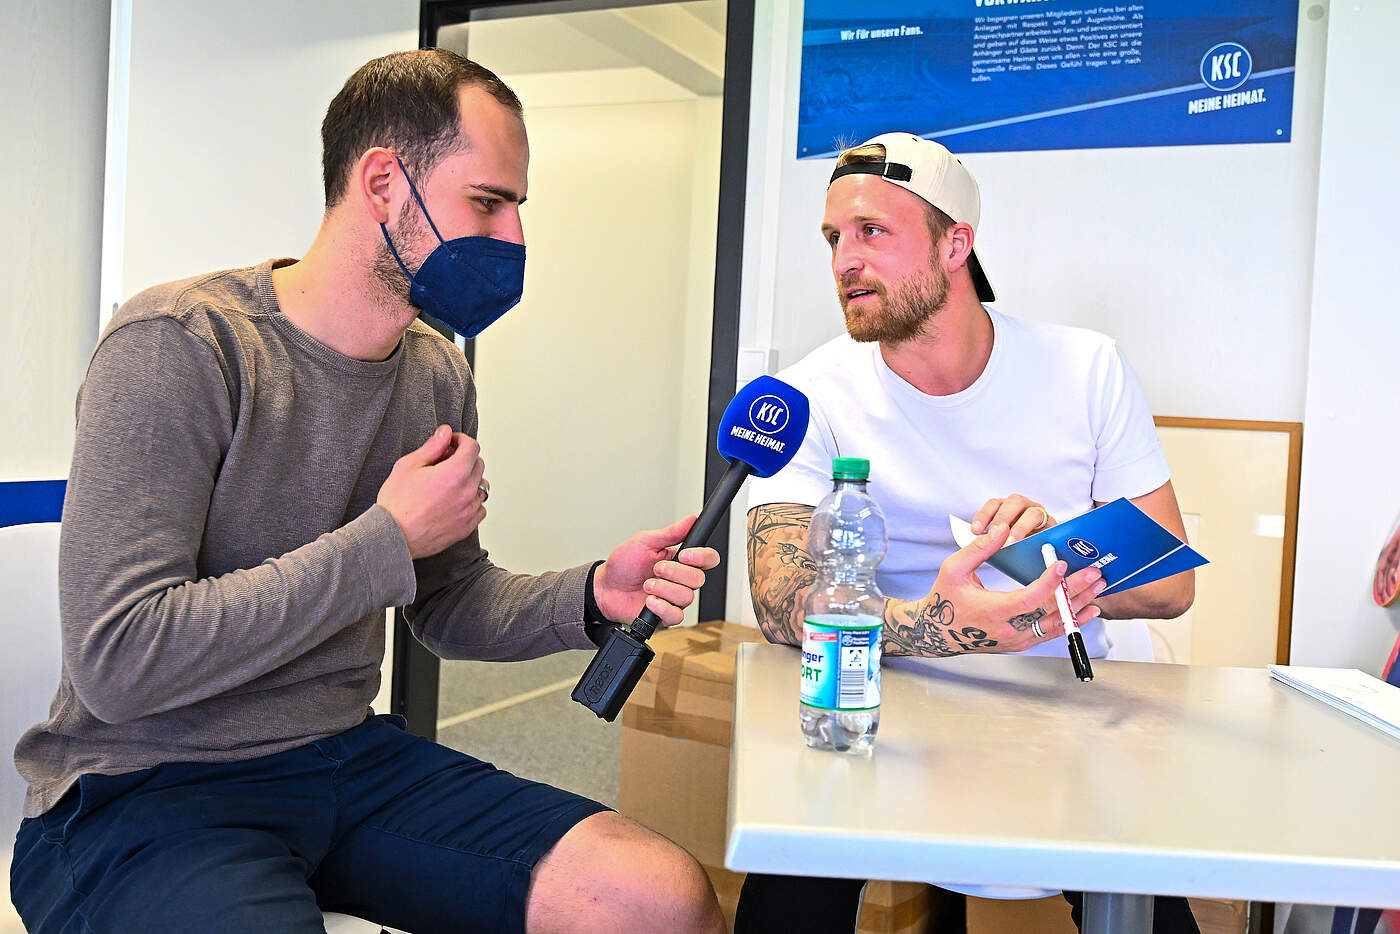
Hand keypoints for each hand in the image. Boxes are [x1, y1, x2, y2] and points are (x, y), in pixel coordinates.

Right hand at [376, 424, 487, 558]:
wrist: (393, 536)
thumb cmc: (397, 503)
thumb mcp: (409, 465)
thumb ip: (432, 446)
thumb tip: (446, 433)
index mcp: (455, 473)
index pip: (473, 447)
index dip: (461, 440)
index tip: (451, 444)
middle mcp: (467, 492)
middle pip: (478, 465)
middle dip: (464, 459)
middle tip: (444, 463)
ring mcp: (469, 511)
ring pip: (481, 487)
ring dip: (470, 480)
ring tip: (449, 484)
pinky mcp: (466, 527)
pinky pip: (479, 508)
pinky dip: (471, 502)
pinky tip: (453, 502)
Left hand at [593, 515, 721, 626]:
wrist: (605, 588)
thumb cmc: (623, 565)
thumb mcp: (645, 542)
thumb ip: (670, 533)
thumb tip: (690, 520)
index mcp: (680, 560)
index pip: (707, 559)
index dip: (702, 557)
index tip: (685, 555)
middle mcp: (680, 580)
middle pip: (698, 579)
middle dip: (674, 573)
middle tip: (656, 569)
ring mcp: (674, 599)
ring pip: (687, 597)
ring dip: (664, 589)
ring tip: (647, 585)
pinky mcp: (665, 615)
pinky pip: (676, 615)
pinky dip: (661, 606)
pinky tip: (649, 600)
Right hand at [890, 524, 1104, 655]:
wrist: (939, 632)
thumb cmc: (945, 599)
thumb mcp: (953, 569)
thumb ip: (979, 549)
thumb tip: (1001, 529)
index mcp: (992, 612)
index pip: (1028, 599)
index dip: (1047, 583)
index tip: (1060, 564)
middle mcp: (1009, 630)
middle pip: (1051, 613)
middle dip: (1075, 591)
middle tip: (1094, 574)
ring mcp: (1018, 640)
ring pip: (1057, 625)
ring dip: (1079, 605)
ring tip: (1097, 587)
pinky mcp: (1022, 643)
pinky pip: (1052, 633)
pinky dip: (1072, 621)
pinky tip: (1088, 609)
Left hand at [971, 493, 1055, 544]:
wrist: (1035, 562)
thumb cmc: (1013, 550)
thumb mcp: (997, 542)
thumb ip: (988, 539)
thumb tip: (975, 539)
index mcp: (1008, 508)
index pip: (995, 504)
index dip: (984, 515)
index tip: (975, 531)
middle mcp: (1025, 508)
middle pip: (1015, 502)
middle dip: (1003, 518)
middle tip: (994, 534)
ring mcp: (1041, 516)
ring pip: (1033, 513)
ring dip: (1021, 527)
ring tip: (1011, 542)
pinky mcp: (1054, 528)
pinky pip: (1049, 527)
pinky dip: (1040, 534)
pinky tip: (1031, 545)